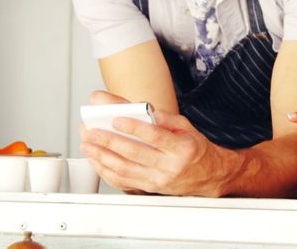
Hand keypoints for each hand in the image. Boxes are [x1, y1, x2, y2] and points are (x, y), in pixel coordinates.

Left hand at [80, 108, 232, 196]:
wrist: (208, 175)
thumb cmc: (194, 148)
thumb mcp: (186, 127)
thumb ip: (165, 118)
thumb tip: (142, 108)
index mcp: (181, 147)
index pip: (155, 136)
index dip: (134, 128)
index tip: (116, 119)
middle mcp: (170, 166)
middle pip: (135, 153)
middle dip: (109, 141)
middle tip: (92, 131)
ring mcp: (158, 180)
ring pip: (125, 169)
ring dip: (102, 156)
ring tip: (88, 144)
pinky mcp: (149, 188)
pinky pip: (123, 181)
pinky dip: (106, 171)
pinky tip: (96, 160)